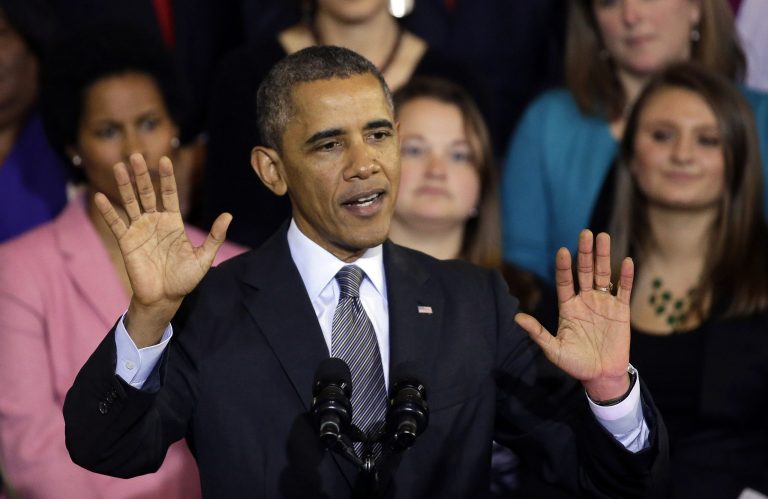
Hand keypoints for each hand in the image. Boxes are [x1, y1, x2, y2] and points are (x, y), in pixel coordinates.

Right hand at [95, 154, 231, 346]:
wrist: (165, 298)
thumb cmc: (185, 279)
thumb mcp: (204, 257)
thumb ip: (214, 236)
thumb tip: (229, 215)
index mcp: (173, 223)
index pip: (170, 194)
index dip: (167, 178)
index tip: (165, 159)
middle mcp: (155, 222)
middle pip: (147, 193)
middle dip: (142, 175)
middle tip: (136, 155)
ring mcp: (139, 230)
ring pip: (131, 202)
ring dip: (124, 185)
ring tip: (118, 166)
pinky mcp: (126, 242)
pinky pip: (116, 223)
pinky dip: (108, 211)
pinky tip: (100, 196)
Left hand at [515, 230, 633, 401]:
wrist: (601, 376)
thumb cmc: (575, 364)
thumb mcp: (553, 350)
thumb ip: (538, 333)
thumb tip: (516, 318)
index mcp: (568, 306)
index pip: (565, 281)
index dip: (564, 267)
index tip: (563, 251)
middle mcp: (585, 300)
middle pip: (585, 271)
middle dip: (585, 252)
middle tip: (585, 232)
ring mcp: (603, 303)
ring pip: (603, 274)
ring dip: (603, 256)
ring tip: (602, 236)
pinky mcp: (621, 311)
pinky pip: (624, 290)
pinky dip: (625, 276)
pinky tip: (625, 260)